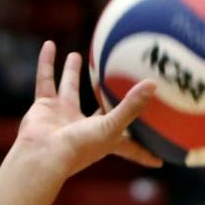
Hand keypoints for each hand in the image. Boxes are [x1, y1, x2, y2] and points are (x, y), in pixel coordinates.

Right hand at [15, 42, 159, 175]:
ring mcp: (63, 117)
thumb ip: (131, 105)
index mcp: (105, 138)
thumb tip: (152, 85)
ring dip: (71, 72)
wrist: (43, 154)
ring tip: (77, 55)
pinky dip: (46, 62)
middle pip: (99, 108)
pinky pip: (45, 80)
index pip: (131, 144)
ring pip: (69, 89)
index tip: (161, 160)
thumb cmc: (80, 147)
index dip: (145, 151)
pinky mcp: (44, 108)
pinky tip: (49, 44)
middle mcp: (85, 127)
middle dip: (105, 98)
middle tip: (115, 82)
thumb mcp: (112, 125)